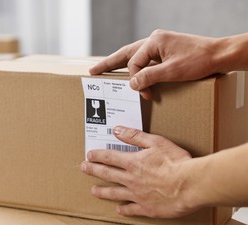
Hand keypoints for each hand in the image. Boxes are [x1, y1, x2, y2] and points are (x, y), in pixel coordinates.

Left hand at [80, 126, 193, 217]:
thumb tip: (117, 130)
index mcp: (133, 162)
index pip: (109, 157)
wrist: (190, 185)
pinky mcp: (147, 208)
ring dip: (102, 191)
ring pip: (114, 193)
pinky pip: (131, 209)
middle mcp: (131, 179)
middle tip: (83, 169)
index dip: (97, 156)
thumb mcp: (156, 142)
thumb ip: (135, 136)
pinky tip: (119, 209)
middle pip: (107, 174)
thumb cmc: (176, 162)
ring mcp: (137, 195)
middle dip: (93, 171)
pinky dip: (123, 209)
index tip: (89, 155)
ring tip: (93, 191)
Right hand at [90, 30, 221, 99]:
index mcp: (153, 41)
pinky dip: (136, 67)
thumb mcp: (172, 71)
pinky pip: (145, 59)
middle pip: (125, 53)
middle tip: (93, 71)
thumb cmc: (199, 60)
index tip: (145, 94)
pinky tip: (131, 71)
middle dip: (109, 63)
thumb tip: (132, 83)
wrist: (220, 55)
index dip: (136, 81)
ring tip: (106, 68)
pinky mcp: (165, 51)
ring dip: (121, 64)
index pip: (134, 63)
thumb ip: (149, 77)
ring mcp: (159, 45)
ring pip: (133, 55)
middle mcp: (154, 40)